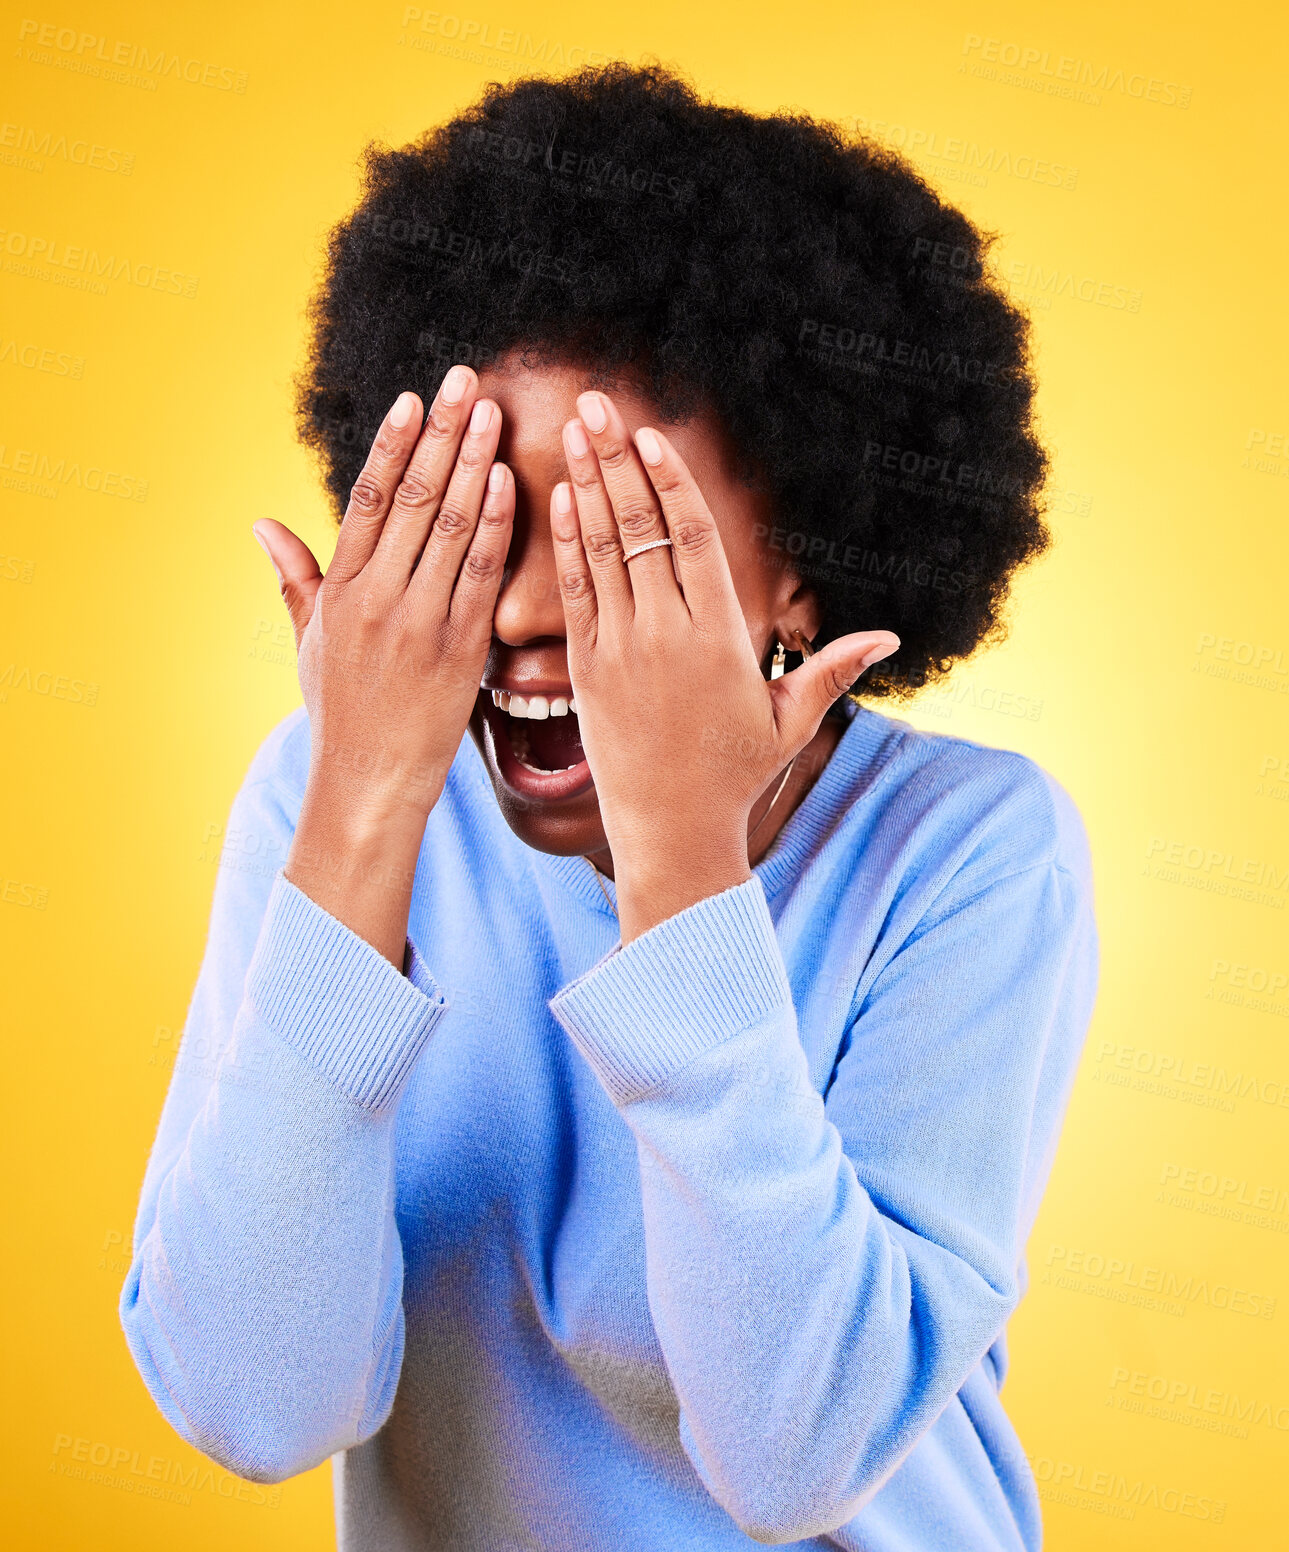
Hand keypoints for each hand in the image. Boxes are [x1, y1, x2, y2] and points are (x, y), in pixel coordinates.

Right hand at [251, 366, 513, 963]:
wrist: (370, 781)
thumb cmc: (341, 710)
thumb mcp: (308, 641)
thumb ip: (294, 577)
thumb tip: (260, 522)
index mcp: (342, 590)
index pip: (370, 500)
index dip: (394, 444)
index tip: (414, 398)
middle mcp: (379, 598)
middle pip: (416, 499)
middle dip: (443, 435)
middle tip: (467, 381)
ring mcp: (421, 622)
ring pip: (454, 528)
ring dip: (475, 465)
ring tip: (493, 414)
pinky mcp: (461, 650)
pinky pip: (484, 576)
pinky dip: (498, 527)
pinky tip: (510, 483)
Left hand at [552, 391, 897, 942]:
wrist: (671, 830)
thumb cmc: (736, 775)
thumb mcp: (791, 719)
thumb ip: (833, 668)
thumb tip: (891, 637)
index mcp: (718, 636)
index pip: (692, 538)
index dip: (669, 481)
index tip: (650, 435)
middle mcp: (665, 634)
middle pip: (639, 529)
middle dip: (615, 460)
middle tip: (596, 402)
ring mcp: (620, 650)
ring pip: (600, 551)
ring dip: (584, 485)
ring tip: (571, 429)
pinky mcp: (585, 671)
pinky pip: (574, 594)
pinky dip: (566, 544)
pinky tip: (559, 498)